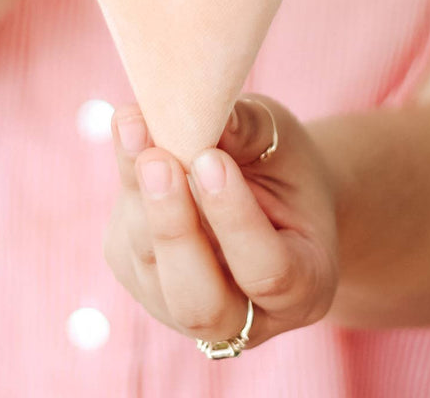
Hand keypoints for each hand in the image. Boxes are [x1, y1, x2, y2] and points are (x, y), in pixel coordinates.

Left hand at [105, 94, 339, 349]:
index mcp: (305, 288)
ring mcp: (185, 309)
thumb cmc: (284, 165)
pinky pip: (124, 244)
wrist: (266, 190)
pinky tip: (131, 133)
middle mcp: (246, 318)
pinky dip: (126, 186)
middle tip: (157, 161)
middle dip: (173, 229)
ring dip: (137, 198)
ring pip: (151, 272)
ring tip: (133, 127)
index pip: (268, 272)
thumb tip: (198, 112)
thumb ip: (250, 131)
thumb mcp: (283, 140)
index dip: (235, 219)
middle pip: (199, 301)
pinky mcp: (142, 283)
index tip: (211, 160)